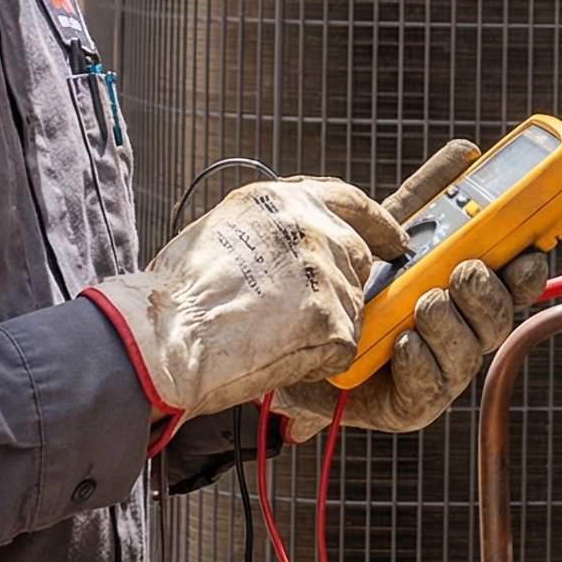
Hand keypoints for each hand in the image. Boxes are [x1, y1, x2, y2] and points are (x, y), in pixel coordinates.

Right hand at [83, 177, 405, 442]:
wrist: (165, 338)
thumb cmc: (175, 296)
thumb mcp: (221, 232)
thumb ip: (270, 232)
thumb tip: (295, 247)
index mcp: (280, 201)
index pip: (347, 200)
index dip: (377, 222)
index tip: (396, 240)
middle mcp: (309, 227)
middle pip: (356, 258)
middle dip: (339, 288)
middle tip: (301, 315)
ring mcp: (325, 272)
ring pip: (350, 308)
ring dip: (320, 328)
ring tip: (267, 338)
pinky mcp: (332, 320)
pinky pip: (342, 348)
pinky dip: (316, 361)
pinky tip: (276, 357)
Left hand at [271, 140, 554, 437]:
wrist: (289, 335)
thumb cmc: (350, 281)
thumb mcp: (387, 229)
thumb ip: (430, 194)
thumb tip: (466, 153)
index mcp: (464, 291)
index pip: (513, 283)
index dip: (527, 270)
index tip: (525, 255)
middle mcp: (460, 332)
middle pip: (499, 318)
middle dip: (488, 296)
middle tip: (464, 273)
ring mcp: (438, 370)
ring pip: (468, 353)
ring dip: (451, 326)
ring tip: (424, 305)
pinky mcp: (408, 405)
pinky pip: (428, 387)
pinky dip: (420, 361)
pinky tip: (403, 343)